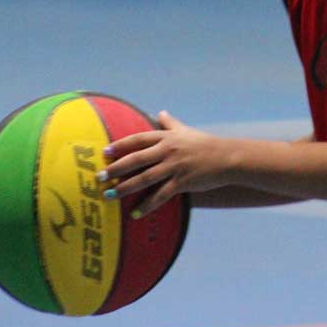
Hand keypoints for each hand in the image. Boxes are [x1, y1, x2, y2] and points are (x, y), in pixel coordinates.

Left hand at [100, 111, 230, 216]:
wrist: (227, 158)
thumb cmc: (205, 144)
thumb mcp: (186, 131)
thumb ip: (170, 123)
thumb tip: (160, 112)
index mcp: (167, 137)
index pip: (138, 140)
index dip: (120, 146)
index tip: (104, 152)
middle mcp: (168, 150)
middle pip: (136, 159)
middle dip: (115, 169)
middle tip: (99, 177)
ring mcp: (175, 166)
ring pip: (145, 178)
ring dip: (125, 188)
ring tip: (109, 196)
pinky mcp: (183, 182)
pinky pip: (161, 195)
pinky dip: (147, 205)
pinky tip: (135, 213)